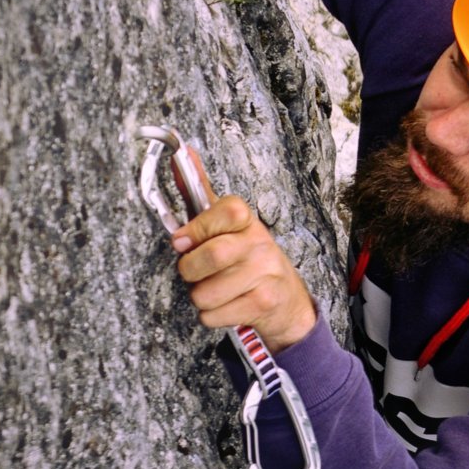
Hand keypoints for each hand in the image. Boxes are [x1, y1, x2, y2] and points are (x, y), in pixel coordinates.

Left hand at [171, 195, 316, 352]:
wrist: (287, 300)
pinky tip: (227, 305)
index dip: (196, 228)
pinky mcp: (263, 303)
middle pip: (212, 255)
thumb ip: (201, 192)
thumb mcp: (228, 225)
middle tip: (193, 271)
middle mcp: (260, 243)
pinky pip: (212, 315)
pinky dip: (210, 315)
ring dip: (199, 296)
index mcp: (247, 221)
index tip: (181, 241)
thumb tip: (183, 153)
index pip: (225, 210)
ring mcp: (265, 274)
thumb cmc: (248, 259)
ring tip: (215, 289)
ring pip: (205, 293)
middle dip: (189, 270)